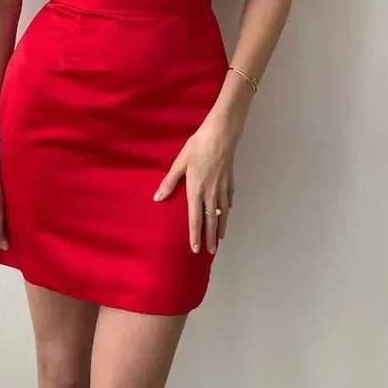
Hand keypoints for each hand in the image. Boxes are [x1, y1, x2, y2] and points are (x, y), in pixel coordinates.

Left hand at [153, 120, 240, 253]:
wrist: (221, 136)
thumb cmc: (198, 147)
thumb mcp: (180, 163)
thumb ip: (170, 182)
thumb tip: (157, 198)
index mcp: (196, 190)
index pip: (195, 218)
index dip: (195, 235)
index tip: (195, 248)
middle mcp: (211, 193)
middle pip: (211, 220)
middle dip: (210, 238)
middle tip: (210, 251)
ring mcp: (222, 188)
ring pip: (222, 213)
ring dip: (221, 227)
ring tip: (219, 239)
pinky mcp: (230, 181)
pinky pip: (228, 201)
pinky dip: (227, 210)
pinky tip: (226, 213)